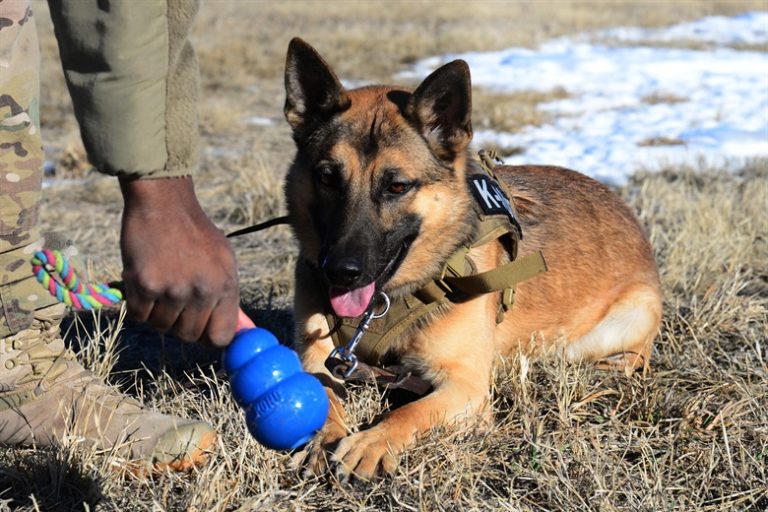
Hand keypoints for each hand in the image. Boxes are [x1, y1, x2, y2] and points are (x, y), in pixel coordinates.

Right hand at [119, 176, 238, 346]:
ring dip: (158, 313)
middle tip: (176, 301)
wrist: (163, 203)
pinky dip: (139, 304)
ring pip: (162, 328)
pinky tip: (145, 281)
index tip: (202, 329)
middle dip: (181, 324)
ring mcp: (172, 290)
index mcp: (225, 285)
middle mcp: (202, 291)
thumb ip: (228, 298)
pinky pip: (140, 316)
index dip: (209, 336)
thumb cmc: (195, 233)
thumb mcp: (224, 261)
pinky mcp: (145, 285)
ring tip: (161, 285)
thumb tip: (240, 331)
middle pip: (189, 335)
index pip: (221, 336)